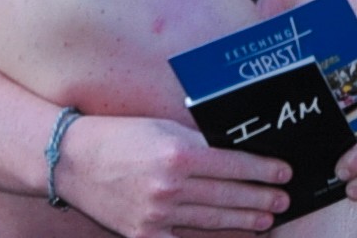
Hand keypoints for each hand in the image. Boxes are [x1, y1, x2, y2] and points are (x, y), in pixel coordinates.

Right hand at [52, 112, 288, 237]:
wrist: (73, 160)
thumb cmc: (121, 136)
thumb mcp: (163, 129)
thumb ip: (197, 144)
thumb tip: (233, 156)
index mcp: (177, 154)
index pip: (233, 164)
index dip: (262, 170)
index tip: (283, 172)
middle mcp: (169, 188)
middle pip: (228, 197)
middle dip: (261, 199)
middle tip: (283, 200)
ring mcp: (156, 217)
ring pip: (212, 223)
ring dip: (243, 222)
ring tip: (265, 220)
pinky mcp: (144, 237)